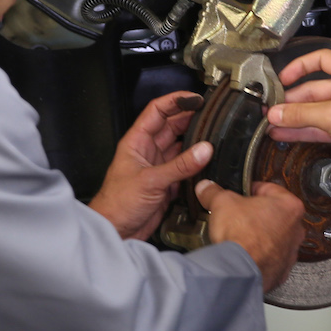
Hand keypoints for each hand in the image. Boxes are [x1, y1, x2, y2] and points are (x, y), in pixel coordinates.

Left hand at [90, 92, 212, 239]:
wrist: (116, 231)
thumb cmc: (117, 203)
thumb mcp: (150, 180)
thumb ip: (180, 166)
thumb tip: (205, 150)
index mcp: (136, 142)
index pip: (156, 111)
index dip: (175, 101)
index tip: (195, 98)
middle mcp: (147, 151)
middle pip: (171, 126)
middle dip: (190, 118)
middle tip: (211, 114)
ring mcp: (157, 167)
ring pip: (179, 147)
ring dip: (195, 142)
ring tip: (214, 135)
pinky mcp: (165, 184)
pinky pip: (184, 169)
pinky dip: (196, 165)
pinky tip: (208, 162)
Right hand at [195, 179, 302, 290]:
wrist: (239, 270)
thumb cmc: (241, 235)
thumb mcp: (222, 202)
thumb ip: (214, 192)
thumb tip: (207, 188)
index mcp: (289, 206)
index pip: (269, 188)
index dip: (250, 189)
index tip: (240, 194)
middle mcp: (296, 229)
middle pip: (273, 214)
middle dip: (255, 215)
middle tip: (237, 215)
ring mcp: (290, 252)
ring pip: (273, 238)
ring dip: (259, 236)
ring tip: (238, 237)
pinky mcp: (281, 271)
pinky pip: (269, 259)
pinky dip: (259, 256)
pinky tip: (243, 254)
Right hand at [264, 49, 330, 179]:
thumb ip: (301, 114)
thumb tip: (276, 114)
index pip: (321, 60)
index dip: (300, 66)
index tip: (283, 78)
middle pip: (312, 89)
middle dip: (291, 100)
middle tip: (270, 109)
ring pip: (313, 110)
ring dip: (293, 117)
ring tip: (270, 123)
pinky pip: (317, 126)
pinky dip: (301, 130)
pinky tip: (282, 134)